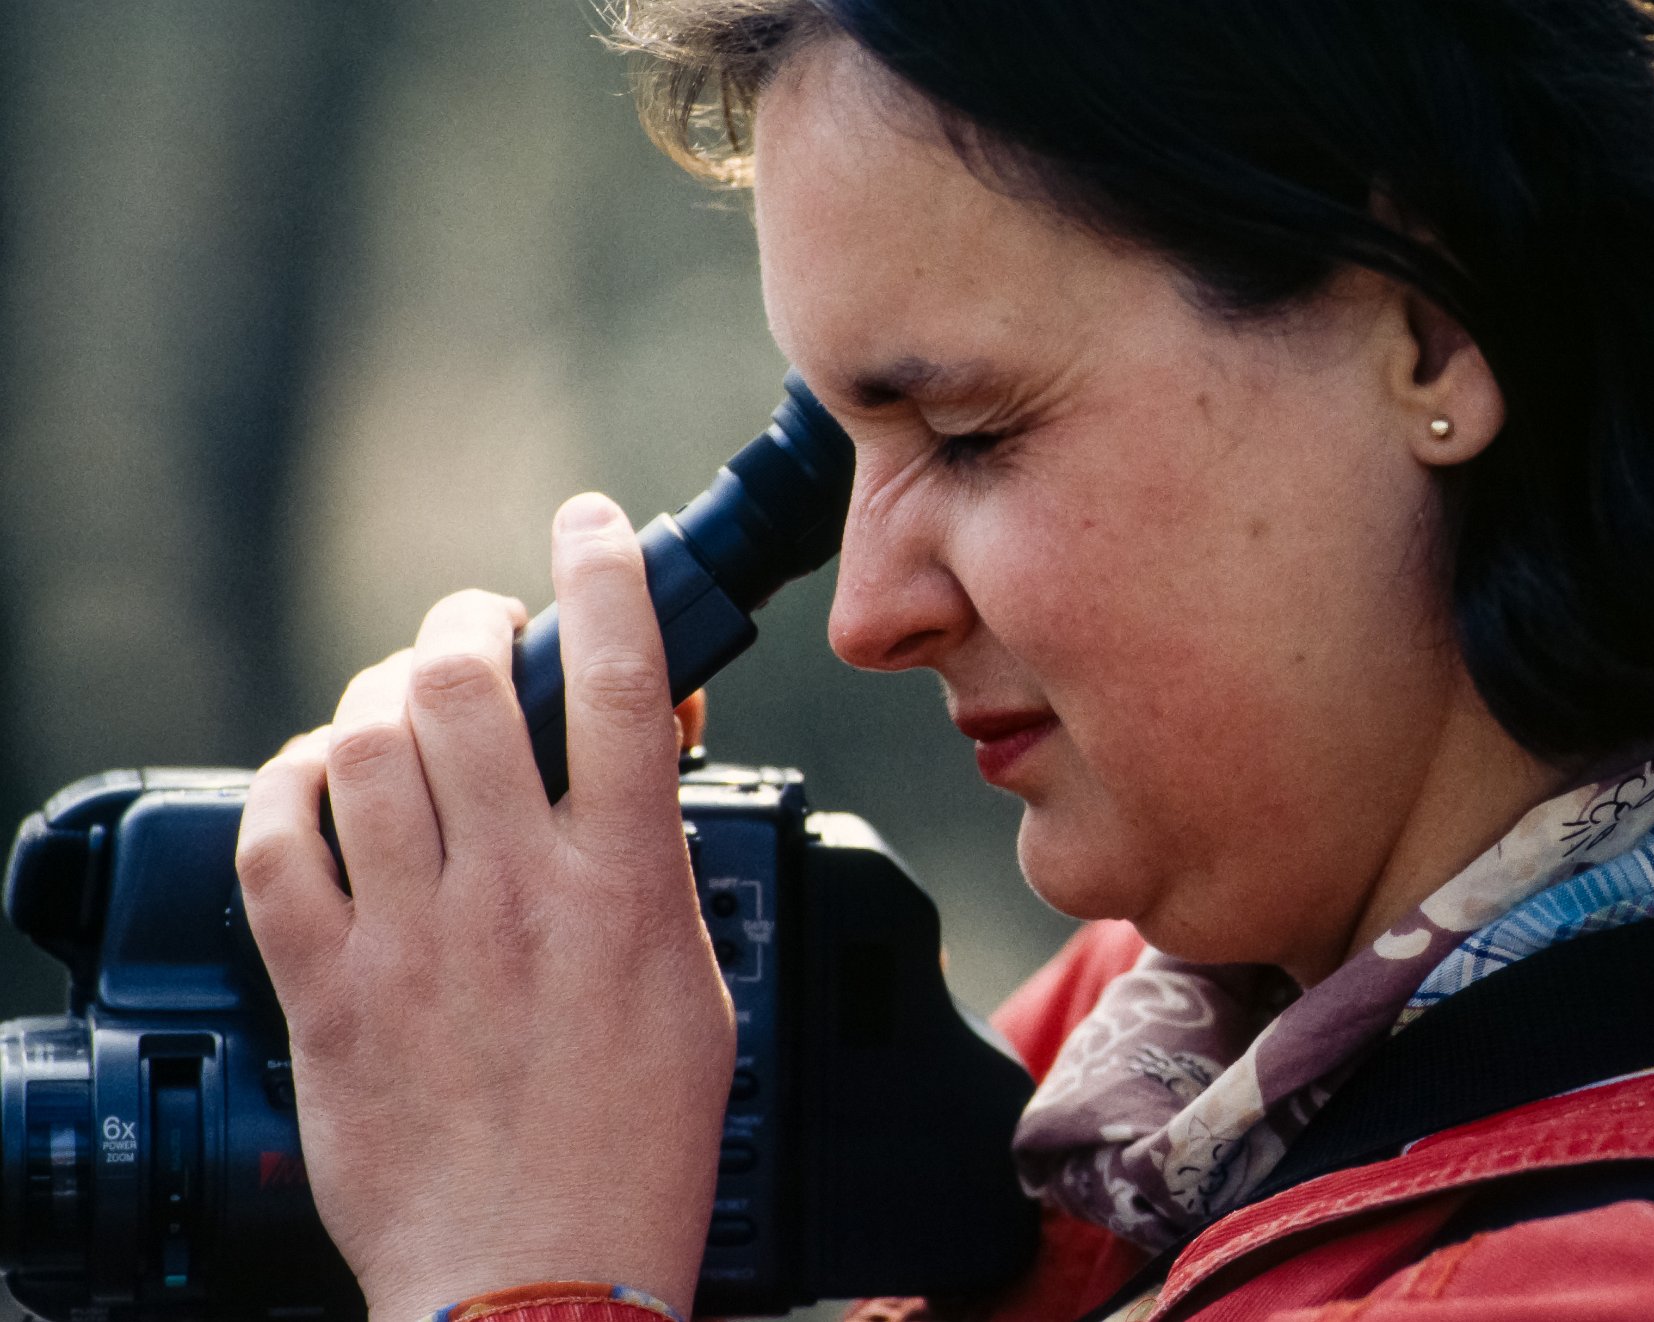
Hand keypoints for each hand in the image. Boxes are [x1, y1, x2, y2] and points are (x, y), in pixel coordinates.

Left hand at [236, 493, 733, 1321]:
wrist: (538, 1278)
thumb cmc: (633, 1147)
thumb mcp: (694, 990)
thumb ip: (656, 868)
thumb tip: (630, 768)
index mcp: (626, 889)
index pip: (618, 684)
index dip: (601, 576)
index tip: (586, 527)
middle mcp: (517, 893)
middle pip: (462, 685)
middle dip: (465, 621)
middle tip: (475, 629)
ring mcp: (415, 937)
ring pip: (366, 743)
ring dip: (381, 693)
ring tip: (399, 705)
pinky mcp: (332, 989)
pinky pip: (278, 843)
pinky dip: (291, 785)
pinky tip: (320, 781)